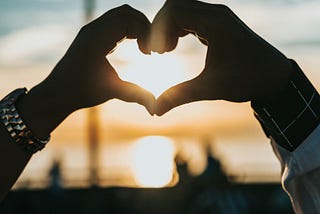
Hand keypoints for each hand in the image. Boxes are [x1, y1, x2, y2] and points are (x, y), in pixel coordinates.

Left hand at [45, 4, 154, 111]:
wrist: (58, 93)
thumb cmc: (82, 92)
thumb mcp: (111, 92)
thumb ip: (135, 95)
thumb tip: (155, 108)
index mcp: (96, 39)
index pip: (128, 20)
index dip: (145, 33)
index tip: (150, 54)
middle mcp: (93, 29)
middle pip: (126, 12)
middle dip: (144, 26)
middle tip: (151, 48)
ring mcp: (91, 30)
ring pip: (120, 15)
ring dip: (136, 26)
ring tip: (144, 47)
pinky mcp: (92, 34)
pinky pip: (114, 22)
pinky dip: (128, 29)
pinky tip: (134, 46)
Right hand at [148, 0, 292, 115]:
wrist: (274, 77)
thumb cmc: (246, 80)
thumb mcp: (210, 88)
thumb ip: (180, 96)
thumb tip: (155, 110)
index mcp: (215, 24)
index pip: (174, 10)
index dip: (158, 29)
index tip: (157, 53)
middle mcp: (217, 14)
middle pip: (175, 5)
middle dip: (161, 26)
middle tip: (159, 52)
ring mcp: (219, 17)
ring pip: (183, 9)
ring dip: (170, 27)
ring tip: (166, 50)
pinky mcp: (219, 23)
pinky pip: (192, 16)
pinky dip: (179, 28)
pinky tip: (176, 46)